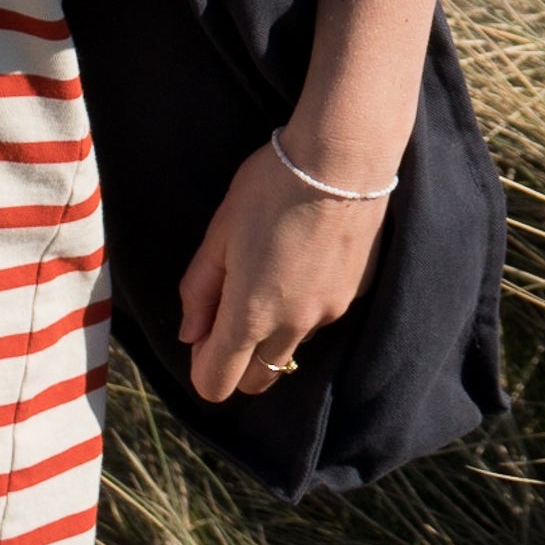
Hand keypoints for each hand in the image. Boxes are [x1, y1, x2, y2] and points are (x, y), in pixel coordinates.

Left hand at [177, 140, 387, 402]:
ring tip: (267, 272)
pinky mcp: (354, 297)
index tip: (202, 336)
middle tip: (228, 311)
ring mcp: (329, 315)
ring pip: (290, 347)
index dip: (202, 367)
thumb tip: (190, 334)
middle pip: (259, 379)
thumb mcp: (220, 233)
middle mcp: (293, 327)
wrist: (342, 162)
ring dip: (272, 333)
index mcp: (251, 314)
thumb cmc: (269, 189)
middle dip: (237, 363)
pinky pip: (319, 319)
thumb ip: (200, 290)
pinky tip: (301, 259)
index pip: (218, 382)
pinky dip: (303, 307)